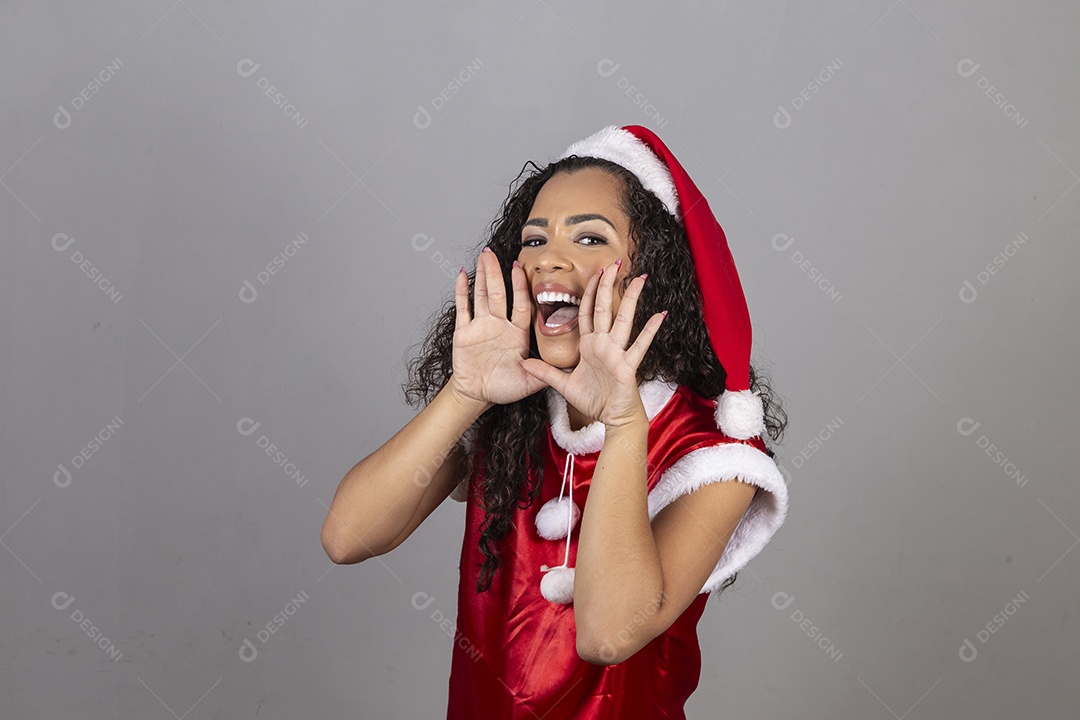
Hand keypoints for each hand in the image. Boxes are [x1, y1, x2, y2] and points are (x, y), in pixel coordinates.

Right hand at [449, 248, 547, 407]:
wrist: (478, 395)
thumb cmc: (504, 388)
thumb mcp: (529, 384)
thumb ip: (546, 374)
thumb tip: (570, 369)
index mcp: (516, 333)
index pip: (519, 304)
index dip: (519, 287)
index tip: (519, 269)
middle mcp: (499, 325)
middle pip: (498, 293)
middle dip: (496, 273)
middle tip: (495, 253)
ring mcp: (480, 326)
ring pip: (481, 295)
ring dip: (481, 275)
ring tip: (483, 256)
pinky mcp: (463, 332)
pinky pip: (463, 308)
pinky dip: (461, 291)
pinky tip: (463, 274)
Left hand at [519, 259, 666, 427]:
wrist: (613, 418)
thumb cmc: (593, 400)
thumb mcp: (564, 385)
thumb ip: (545, 373)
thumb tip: (523, 365)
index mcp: (590, 345)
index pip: (587, 312)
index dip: (588, 293)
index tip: (593, 273)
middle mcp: (604, 344)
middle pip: (604, 308)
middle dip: (608, 286)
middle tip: (614, 262)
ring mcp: (617, 353)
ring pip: (624, 320)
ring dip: (631, 299)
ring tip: (639, 278)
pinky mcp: (627, 365)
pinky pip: (639, 345)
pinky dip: (650, 330)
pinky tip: (660, 314)